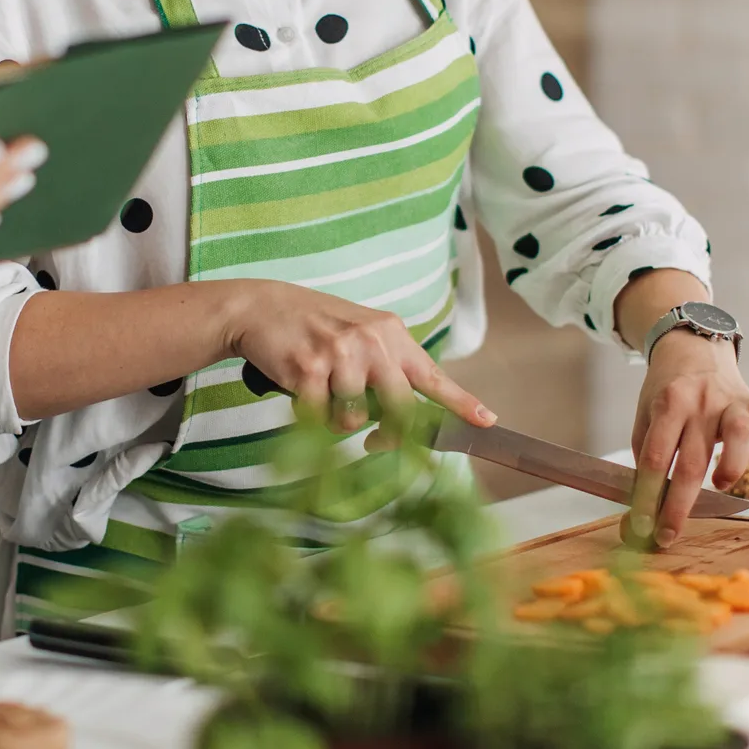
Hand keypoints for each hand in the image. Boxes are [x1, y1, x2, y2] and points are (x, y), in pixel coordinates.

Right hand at [221, 280, 494, 431]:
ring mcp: (339, 354)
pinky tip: (300, 388)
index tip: (487, 421)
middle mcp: (371, 341)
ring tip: (321, 392)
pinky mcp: (308, 369)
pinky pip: (319, 416)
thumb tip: (405, 416)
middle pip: (399, 409)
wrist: (262, 306)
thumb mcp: (360, 332)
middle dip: (389, 435)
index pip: (431, 376)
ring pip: (352, 419)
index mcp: (390, 333)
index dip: (460, 402)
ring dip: (336, 418)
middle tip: (375, 442)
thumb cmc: (315, 325)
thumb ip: (385, 365)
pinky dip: (309, 413)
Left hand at [631, 331, 748, 545]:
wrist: (691, 348)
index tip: (643, 527)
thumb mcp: (645, 416)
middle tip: (669, 535)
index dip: (646, 496)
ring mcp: (729, 400)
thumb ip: (646, 455)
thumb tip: (643, 507)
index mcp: (666, 405)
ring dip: (731, 464)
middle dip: (678, 505)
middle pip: (690, 460)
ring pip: (737, 432)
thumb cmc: (666, 394)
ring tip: (720, 485)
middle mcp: (699, 403)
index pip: (653, 458)